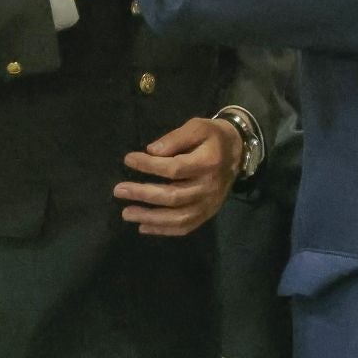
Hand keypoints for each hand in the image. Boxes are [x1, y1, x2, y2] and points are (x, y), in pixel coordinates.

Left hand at [113, 116, 241, 235]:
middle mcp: (209, 187)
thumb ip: (175, 138)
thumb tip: (151, 151)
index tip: (129, 159)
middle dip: (143, 194)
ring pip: (178, 217)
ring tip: (126, 213)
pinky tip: (144, 227)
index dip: (149, 166)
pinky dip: (164, 230)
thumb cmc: (212, 137)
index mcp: (208, 163)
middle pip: (173, 196)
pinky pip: (186, 227)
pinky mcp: (208, 213)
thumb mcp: (197, 127)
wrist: (238, 152)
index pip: (174, 169)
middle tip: (119, 190)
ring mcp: (209, 204)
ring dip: (150, 217)